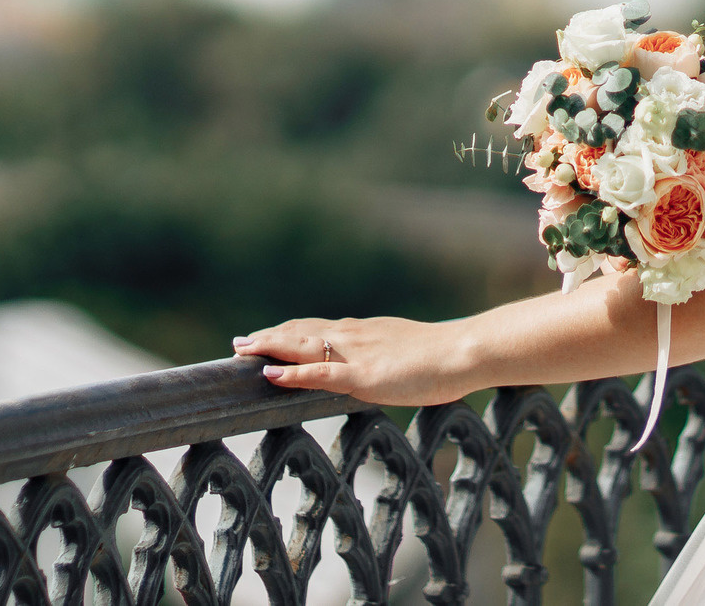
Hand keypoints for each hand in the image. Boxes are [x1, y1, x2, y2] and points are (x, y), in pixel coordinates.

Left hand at [234, 316, 476, 406]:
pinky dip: (291, 372)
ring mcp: (356, 354)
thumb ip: (384, 357)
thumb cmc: (444, 357)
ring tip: (243, 350)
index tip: (265, 336)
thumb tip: (376, 367)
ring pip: (302, 345)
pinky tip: (270, 374)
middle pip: (301, 332)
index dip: (288, 333)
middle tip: (240, 342)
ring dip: (270, 347)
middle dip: (269, 337)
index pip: (317, 330)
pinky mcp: (362, 375)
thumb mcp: (404, 352)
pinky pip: (320, 373)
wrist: (463, 351)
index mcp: (364, 332)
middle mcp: (354, 336)